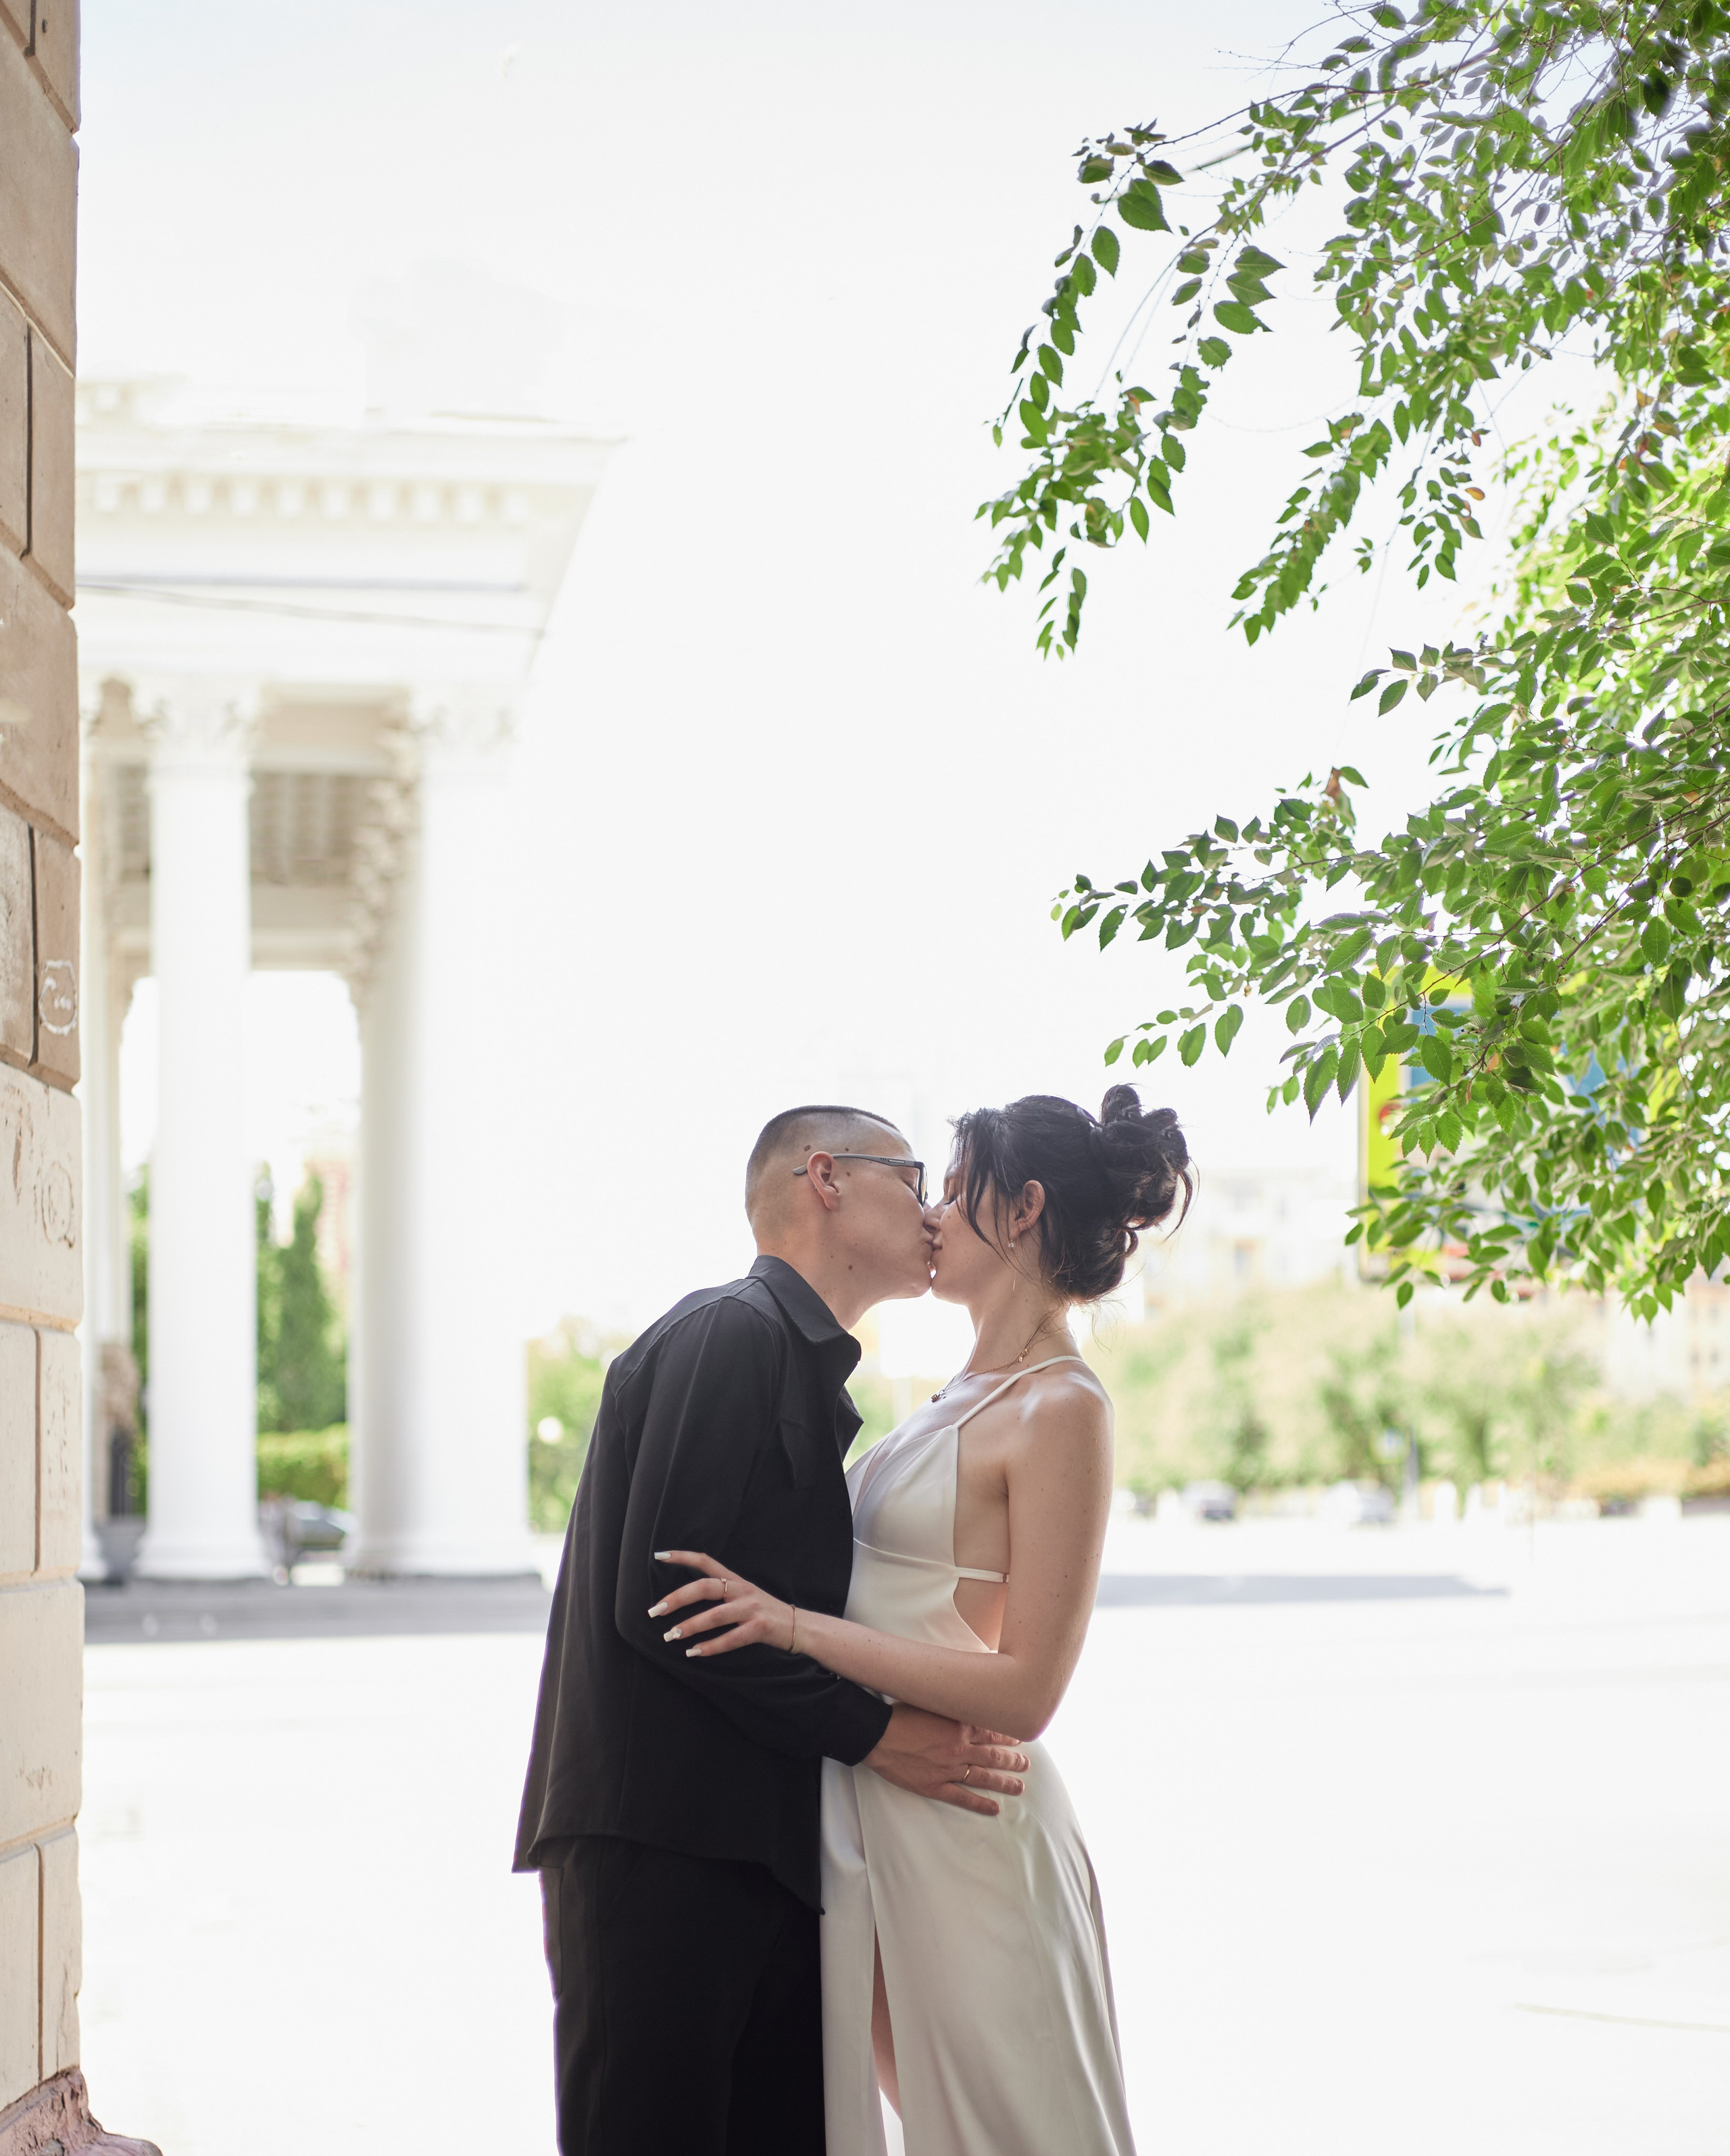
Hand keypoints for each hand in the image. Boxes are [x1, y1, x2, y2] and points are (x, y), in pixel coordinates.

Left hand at [648, 1550, 793, 1656]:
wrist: (800, 1626)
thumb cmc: (765, 1613)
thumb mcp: (745, 1595)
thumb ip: (722, 1593)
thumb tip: (687, 1598)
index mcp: (736, 1580)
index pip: (706, 1562)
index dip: (683, 1557)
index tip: (659, 1556)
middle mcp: (742, 1590)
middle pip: (704, 1588)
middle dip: (677, 1598)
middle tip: (656, 1611)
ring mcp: (751, 1609)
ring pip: (714, 1616)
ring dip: (690, 1626)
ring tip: (671, 1636)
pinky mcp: (759, 1628)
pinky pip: (730, 1639)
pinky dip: (710, 1647)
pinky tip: (694, 1652)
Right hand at [862, 1706, 1027, 1816]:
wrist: (877, 1736)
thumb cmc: (900, 1715)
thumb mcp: (931, 1703)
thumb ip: (952, 1707)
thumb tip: (968, 1702)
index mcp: (958, 1726)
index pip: (991, 1732)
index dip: (1007, 1737)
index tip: (1019, 1740)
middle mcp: (959, 1748)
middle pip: (993, 1756)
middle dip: (1012, 1761)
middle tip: (1025, 1765)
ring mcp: (948, 1770)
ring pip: (984, 1778)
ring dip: (1004, 1783)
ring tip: (1019, 1787)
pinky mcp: (935, 1786)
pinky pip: (963, 1798)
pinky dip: (980, 1804)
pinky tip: (995, 1809)